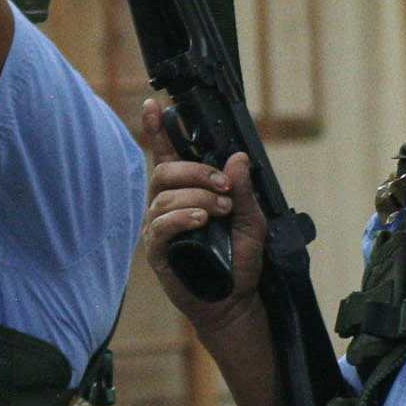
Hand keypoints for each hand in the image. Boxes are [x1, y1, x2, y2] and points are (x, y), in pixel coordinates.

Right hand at [135, 99, 265, 325]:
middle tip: (224, 187)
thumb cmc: (241, 261)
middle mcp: (167, 205)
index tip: (154, 104)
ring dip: (198, 198)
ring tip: (222, 212)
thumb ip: (243, 191)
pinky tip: (200, 221)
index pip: (168, 156)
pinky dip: (181, 218)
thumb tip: (237, 158)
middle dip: (196, 172)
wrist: (237, 301)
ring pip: (165, 196)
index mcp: (187, 192)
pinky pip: (160, 225)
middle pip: (165, 171)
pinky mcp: (156, 250)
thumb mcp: (252, 221)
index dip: (158, 130)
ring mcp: (159, 228)